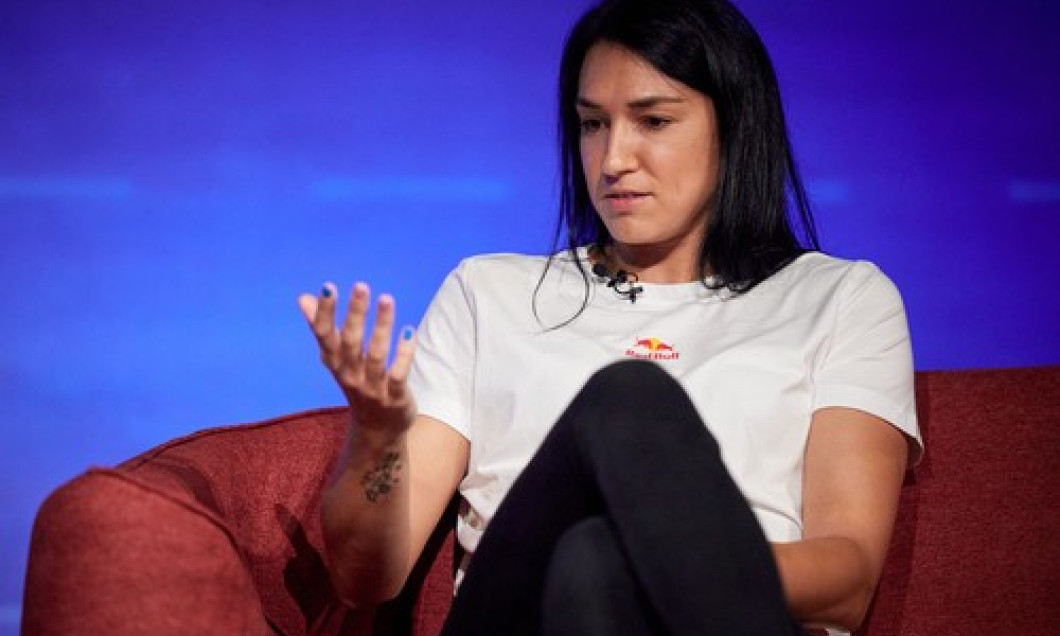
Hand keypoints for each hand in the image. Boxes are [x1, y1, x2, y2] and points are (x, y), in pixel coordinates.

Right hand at [298, 282, 416, 435]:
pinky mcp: (395, 397)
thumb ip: (323, 329)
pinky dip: (404, 353)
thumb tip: (303, 298)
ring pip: (376, 355)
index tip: (328, 287)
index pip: (325, 336)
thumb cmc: (357, 383)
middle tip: (360, 286)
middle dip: (354, 314)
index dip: (324, 313)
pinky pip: (399, 374)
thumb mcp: (337, 359)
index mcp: (335, 363)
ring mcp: (372, 387)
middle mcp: (350, 375)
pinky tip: (409, 331)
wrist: (377, 429)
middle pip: (350, 342)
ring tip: (386, 299)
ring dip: (381, 326)